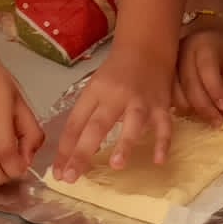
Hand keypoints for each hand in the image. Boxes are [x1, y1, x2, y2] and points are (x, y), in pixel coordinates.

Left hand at [54, 44, 176, 183]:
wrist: (147, 46)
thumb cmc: (116, 73)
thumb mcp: (95, 89)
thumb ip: (85, 117)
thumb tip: (70, 153)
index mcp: (94, 92)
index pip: (75, 123)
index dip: (65, 149)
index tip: (58, 173)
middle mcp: (115, 96)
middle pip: (97, 125)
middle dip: (83, 152)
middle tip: (72, 177)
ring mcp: (141, 101)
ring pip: (133, 122)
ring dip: (125, 143)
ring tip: (116, 165)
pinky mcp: (161, 105)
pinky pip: (164, 125)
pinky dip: (163, 142)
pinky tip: (159, 160)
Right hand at [174, 21, 222, 117]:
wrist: (204, 32)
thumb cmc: (222, 50)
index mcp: (204, 46)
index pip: (207, 72)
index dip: (217, 93)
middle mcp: (182, 53)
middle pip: (190, 86)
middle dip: (205, 108)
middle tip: (218, 122)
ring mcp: (169, 63)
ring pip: (176, 95)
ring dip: (192, 111)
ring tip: (207, 118)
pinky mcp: (163, 74)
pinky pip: (168, 96)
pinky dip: (181, 108)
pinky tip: (193, 113)